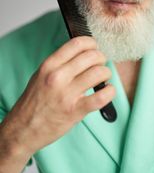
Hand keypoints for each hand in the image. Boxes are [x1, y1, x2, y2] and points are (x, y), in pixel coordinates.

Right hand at [1, 36, 114, 158]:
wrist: (23, 129)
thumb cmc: (34, 101)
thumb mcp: (41, 74)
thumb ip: (60, 62)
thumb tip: (83, 51)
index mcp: (49, 65)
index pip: (77, 43)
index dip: (91, 43)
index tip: (95, 47)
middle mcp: (57, 76)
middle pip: (91, 56)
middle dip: (101, 58)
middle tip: (101, 64)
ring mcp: (66, 94)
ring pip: (98, 73)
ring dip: (106, 73)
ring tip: (104, 77)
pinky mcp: (75, 111)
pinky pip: (101, 97)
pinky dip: (110, 92)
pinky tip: (108, 90)